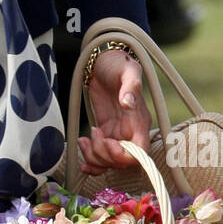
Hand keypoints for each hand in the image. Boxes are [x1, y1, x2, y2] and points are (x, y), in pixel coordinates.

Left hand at [76, 48, 151, 175]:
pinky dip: (92, 161)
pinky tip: (82, 152)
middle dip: (104, 155)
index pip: (140, 152)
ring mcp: (118, 133)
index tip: (108, 142)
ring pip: (110, 161)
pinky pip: (101, 155)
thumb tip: (128, 102)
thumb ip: (131, 85)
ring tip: (83, 140)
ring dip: (94, 158)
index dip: (124, 155)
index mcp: (140, 121)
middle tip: (92, 136)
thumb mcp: (126, 69)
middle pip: (122, 161)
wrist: (104, 61)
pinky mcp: (106, 132)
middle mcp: (131, 131)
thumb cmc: (118, 64)